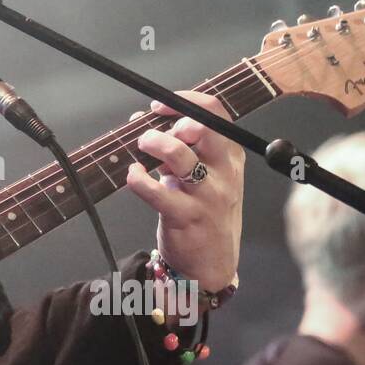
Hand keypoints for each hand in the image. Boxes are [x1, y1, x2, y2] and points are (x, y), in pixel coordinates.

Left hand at [124, 90, 244, 292]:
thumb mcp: (203, 176)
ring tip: (141, 147)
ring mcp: (207, 195)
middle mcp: (224, 173)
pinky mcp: (186, 217)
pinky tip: (133, 176)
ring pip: (180, 156)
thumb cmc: (203, 211)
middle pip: (204, 129)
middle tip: (153, 130)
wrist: (211, 264)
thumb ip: (179, 148)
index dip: (186, 101)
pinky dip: (138, 179)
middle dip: (176, 121)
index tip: (159, 107)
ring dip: (154, 144)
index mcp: (230, 157)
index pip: (216, 114)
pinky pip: (157, 192)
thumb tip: (142, 120)